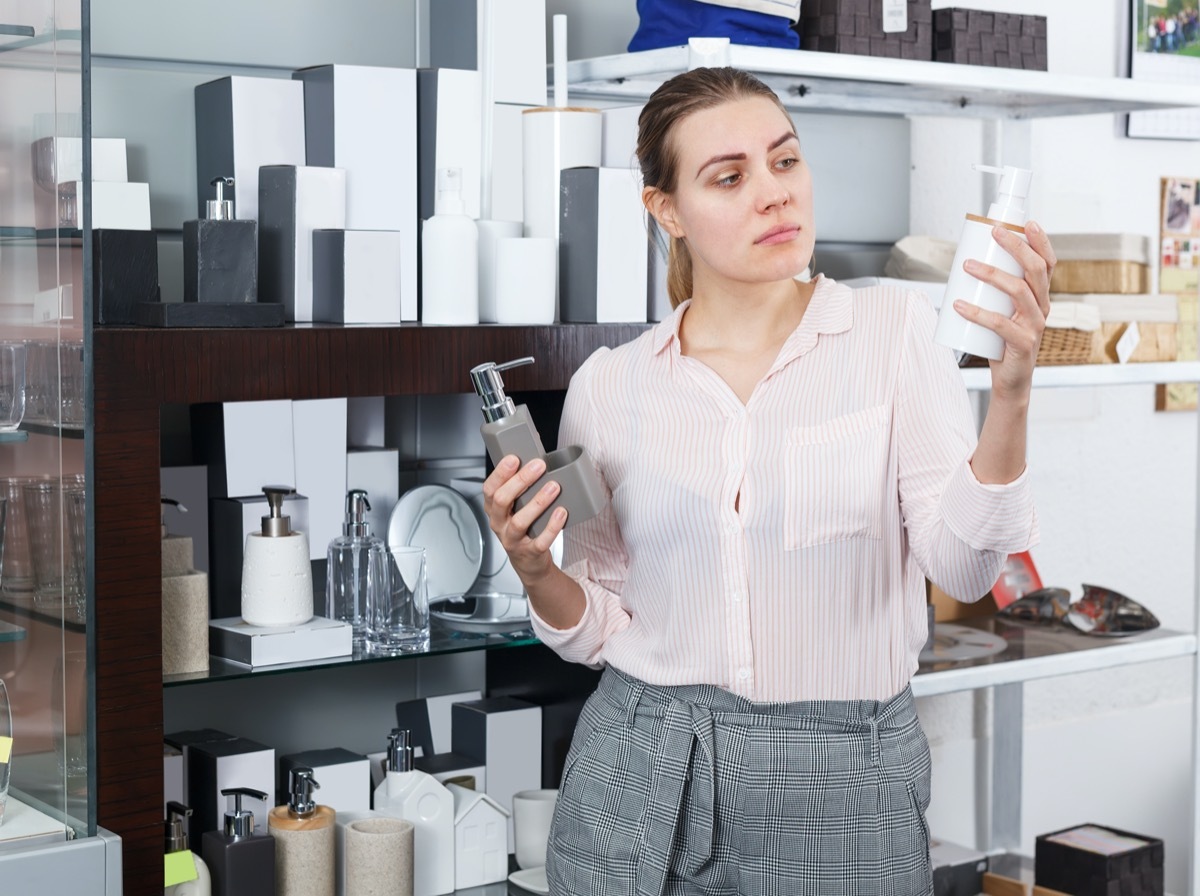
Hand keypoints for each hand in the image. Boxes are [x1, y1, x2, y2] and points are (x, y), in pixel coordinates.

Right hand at [481, 455, 566, 587]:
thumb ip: (520, 489)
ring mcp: (513, 540)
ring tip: (553, 487)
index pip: (489, 489)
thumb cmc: (523, 529)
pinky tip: (561, 512)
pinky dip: (552, 526)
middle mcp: (499, 524)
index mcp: (494, 510)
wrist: (529, 563)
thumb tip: (538, 461)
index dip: (500, 473)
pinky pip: (540, 540)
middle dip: (520, 481)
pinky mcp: (529, 552)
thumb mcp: (514, 509)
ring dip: (538, 502)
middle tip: (539, 466)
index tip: (514, 458)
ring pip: (520, 521)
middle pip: (502, 500)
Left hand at [952, 220, 1055, 402]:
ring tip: (967, 266)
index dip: (1041, 242)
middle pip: (1036, 270)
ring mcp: (1035, 325)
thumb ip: (993, 293)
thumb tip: (964, 264)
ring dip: (992, 274)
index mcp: (1040, 297)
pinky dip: (977, 313)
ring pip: (1019, 291)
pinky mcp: (1023, 343)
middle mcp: (1042, 307)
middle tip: (994, 233)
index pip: (1047, 263)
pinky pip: (999, 324)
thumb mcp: (1002, 312)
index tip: (1027, 223)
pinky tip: (959, 305)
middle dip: (1016, 247)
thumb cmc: (1002, 343)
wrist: (1010, 381)